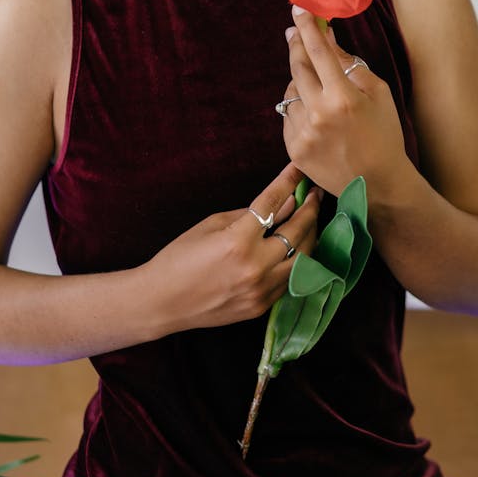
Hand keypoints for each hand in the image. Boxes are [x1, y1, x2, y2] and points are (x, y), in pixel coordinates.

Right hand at [145, 162, 320, 335]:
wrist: (162, 301)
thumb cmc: (180, 257)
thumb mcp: (212, 224)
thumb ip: (251, 213)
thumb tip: (284, 202)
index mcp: (238, 241)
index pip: (272, 204)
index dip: (288, 182)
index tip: (299, 169)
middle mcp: (255, 267)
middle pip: (298, 232)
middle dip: (310, 208)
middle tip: (315, 193)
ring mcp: (261, 291)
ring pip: (304, 260)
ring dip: (310, 235)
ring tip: (311, 219)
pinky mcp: (262, 307)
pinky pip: (290, 280)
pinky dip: (299, 260)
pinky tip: (299, 246)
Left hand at [280, 7, 406, 196]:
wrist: (378, 185)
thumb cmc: (383, 135)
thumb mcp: (378, 93)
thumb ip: (350, 64)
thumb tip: (326, 36)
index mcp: (343, 97)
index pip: (318, 51)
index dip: (307, 27)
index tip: (298, 9)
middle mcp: (318, 114)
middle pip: (296, 67)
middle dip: (296, 45)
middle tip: (295, 32)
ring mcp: (303, 133)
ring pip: (290, 91)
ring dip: (300, 82)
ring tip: (319, 90)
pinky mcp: (293, 149)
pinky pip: (287, 115)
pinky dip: (298, 108)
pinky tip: (315, 116)